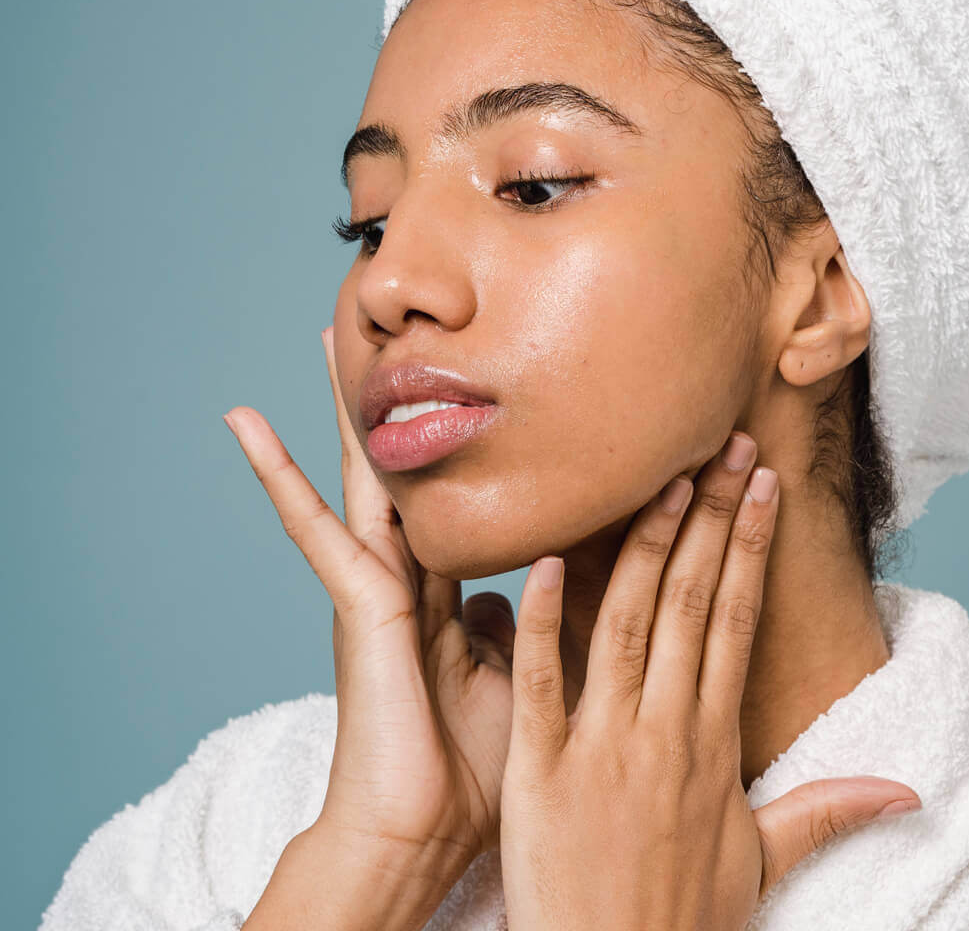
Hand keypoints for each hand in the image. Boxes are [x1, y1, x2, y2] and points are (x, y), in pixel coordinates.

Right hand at [224, 326, 515, 898]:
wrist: (425, 832)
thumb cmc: (472, 764)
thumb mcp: (520, 671)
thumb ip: (520, 617)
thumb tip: (524, 582)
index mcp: (444, 591)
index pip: (452, 501)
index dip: (459, 448)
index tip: (473, 391)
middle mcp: (405, 576)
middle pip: (402, 472)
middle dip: (396, 408)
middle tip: (387, 337)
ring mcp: (373, 584)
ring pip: (358, 476)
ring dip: (341, 411)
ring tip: (327, 338)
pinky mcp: (352, 600)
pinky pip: (312, 525)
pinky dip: (276, 472)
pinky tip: (244, 422)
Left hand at [499, 430, 921, 930]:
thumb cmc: (685, 918)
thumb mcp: (765, 861)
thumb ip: (829, 809)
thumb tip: (909, 790)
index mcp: (715, 741)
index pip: (739, 619)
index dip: (750, 545)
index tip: (761, 485)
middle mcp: (667, 730)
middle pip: (694, 600)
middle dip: (710, 516)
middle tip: (722, 445)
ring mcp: (602, 745)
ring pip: (629, 623)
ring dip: (646, 545)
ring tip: (661, 477)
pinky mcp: (541, 768)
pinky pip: (542, 681)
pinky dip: (543, 617)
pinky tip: (546, 557)